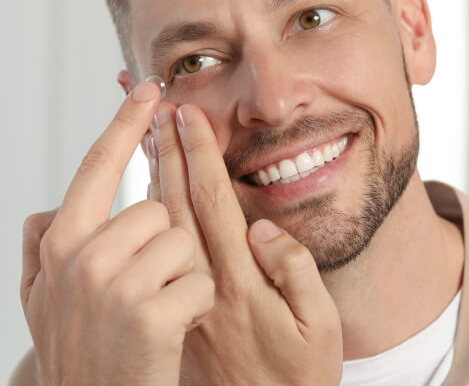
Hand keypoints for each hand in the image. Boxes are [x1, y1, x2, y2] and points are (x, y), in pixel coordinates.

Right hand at [20, 82, 214, 385]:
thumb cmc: (76, 351)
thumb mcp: (40, 299)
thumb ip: (38, 248)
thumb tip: (46, 208)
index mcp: (59, 240)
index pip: (98, 165)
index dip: (126, 123)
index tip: (150, 89)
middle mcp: (80, 254)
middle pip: (154, 208)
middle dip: (160, 245)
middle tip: (140, 289)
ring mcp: (114, 284)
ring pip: (182, 241)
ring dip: (178, 276)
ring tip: (152, 310)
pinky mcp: (150, 314)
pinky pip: (199, 280)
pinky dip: (194, 305)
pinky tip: (169, 331)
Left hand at [148, 103, 342, 385]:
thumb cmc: (295, 376)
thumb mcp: (319, 329)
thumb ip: (295, 274)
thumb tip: (264, 229)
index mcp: (240, 279)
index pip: (212, 201)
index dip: (200, 153)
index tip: (187, 114)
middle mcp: (205, 281)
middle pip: (179, 203)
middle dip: (168, 151)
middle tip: (158, 109)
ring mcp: (185, 292)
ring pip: (162, 224)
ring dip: (156, 175)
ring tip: (148, 135)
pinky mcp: (176, 302)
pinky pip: (159, 248)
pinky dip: (151, 213)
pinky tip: (149, 189)